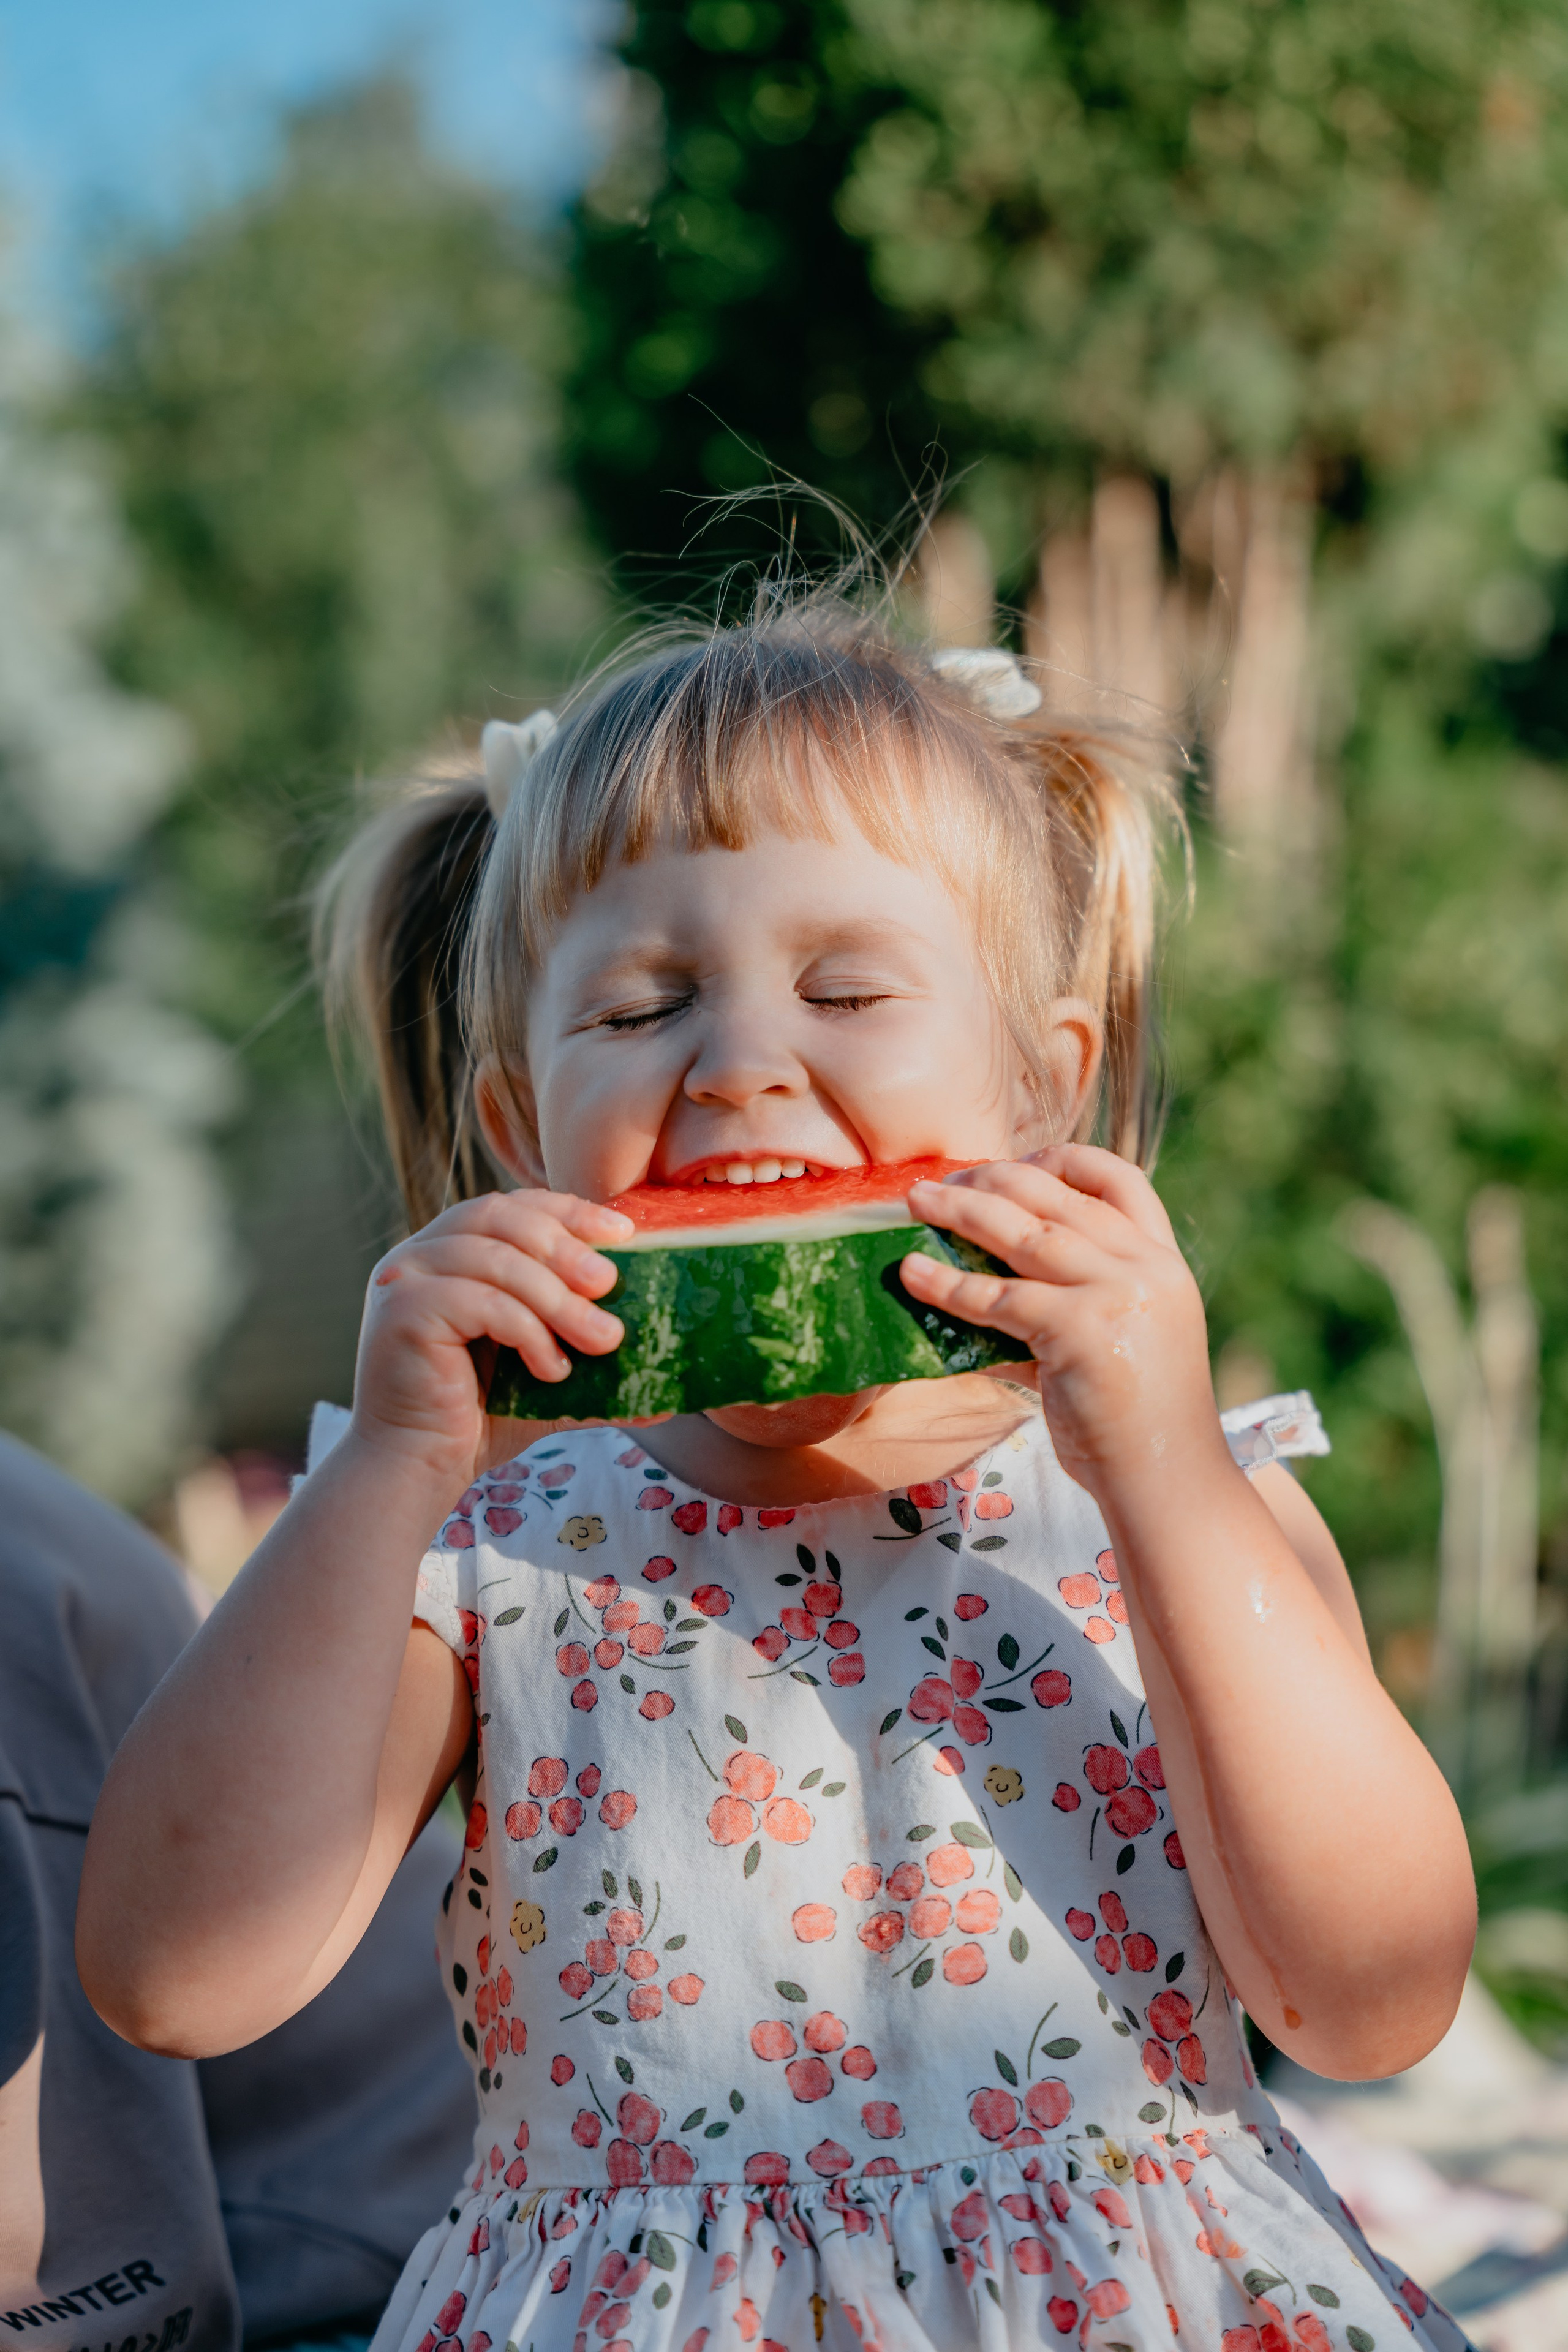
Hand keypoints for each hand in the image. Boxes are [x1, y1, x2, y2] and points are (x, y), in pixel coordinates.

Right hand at [352, 1190, 633, 1482]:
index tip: (622, 1234)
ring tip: (603, 1338)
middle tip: (611, 1284)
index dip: (569, 1212)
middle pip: (502, 1217)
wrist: (419, 1469)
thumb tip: (668, 1394)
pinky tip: (553, 1369)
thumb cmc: (478, 1419)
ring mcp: (404, 1277)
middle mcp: (420, 1252)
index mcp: (451, 1249)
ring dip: (559, 1298)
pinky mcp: (402, 1311)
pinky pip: (481, 1302)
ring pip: (497, 1261)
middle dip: (567, 1247)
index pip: (515, 1207)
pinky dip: (528, 1331)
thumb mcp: (547, 1378)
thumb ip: (596, 1369)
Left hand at [900, 1144, 1221, 1507]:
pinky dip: (948, 1284)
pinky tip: (913, 1274)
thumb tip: (987, 1287)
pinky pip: (999, 1298)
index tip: (1020, 1159)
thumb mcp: (1120, 1342)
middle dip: (994, 1179)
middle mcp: (1146, 1268)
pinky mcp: (1082, 1331)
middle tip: (944, 1180)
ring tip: (916, 1201)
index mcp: (1164, 1263)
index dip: (1067, 1160)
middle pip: (1059, 1197)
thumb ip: (1070, 1306)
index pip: (1123, 1181)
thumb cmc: (1138, 1425)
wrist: (1168, 1483)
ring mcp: (1117, 1294)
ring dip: (962, 1210)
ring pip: (1025, 1233)